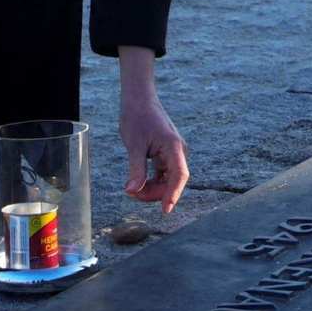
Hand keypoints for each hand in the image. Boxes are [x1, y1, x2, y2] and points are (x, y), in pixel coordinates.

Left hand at [113, 50, 187, 210]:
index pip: (179, 175)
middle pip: (173, 181)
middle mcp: (177, 152)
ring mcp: (172, 153)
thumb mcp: (134, 144)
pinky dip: (150, 182)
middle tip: (132, 194)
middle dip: (155, 193)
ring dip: (152, 189)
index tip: (165, 210)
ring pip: (167, 180)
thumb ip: (136, 169)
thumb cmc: (137, 117)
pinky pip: (162, 174)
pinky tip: (137, 183)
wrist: (138, 100)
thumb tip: (132, 191)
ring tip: (132, 189)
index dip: (173, 194)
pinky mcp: (165, 154)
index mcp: (173, 147)